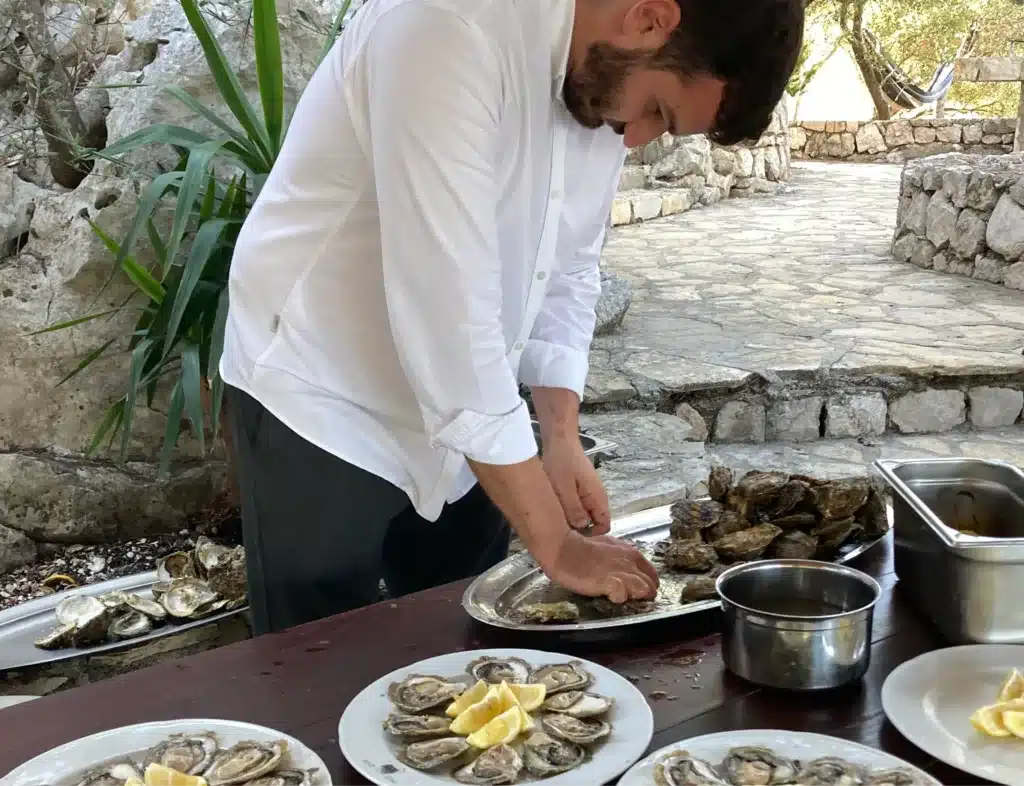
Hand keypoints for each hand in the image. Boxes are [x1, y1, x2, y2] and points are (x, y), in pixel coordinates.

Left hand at [541, 435, 611, 534]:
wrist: (560, 441)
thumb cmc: (562, 462)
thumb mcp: (564, 488)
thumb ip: (573, 509)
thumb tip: (582, 527)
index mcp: (597, 498)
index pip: (604, 526)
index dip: (592, 535)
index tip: (574, 538)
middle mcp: (597, 497)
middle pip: (594, 522)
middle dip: (581, 529)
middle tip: (562, 531)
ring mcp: (590, 492)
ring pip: (585, 514)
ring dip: (573, 519)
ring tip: (557, 519)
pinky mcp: (581, 488)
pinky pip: (579, 505)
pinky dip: (569, 509)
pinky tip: (556, 507)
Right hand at [543, 531, 658, 602]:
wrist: (564, 548)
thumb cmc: (581, 547)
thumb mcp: (607, 546)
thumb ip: (619, 557)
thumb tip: (623, 568)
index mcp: (631, 552)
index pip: (651, 574)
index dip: (646, 583)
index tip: (636, 589)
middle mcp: (631, 562)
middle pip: (651, 585)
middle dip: (643, 593)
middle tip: (628, 596)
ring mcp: (622, 573)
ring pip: (644, 590)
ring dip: (635, 596)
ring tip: (620, 596)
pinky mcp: (610, 583)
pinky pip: (623, 594)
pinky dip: (619, 597)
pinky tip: (610, 596)